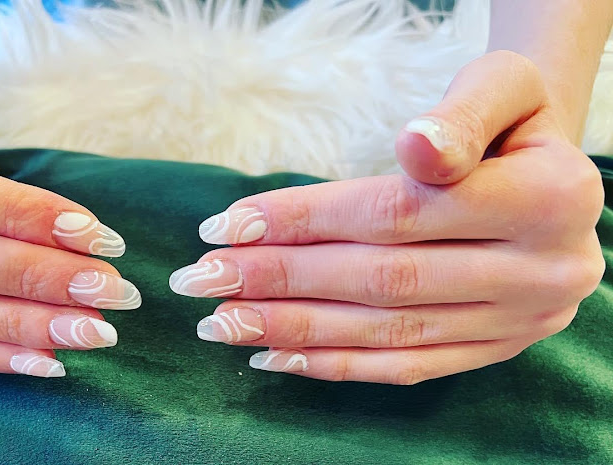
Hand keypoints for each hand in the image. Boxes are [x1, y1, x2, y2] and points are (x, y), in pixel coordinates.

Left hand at [171, 51, 604, 383]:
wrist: (558, 179)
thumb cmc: (514, 123)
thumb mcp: (506, 90)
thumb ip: (462, 117)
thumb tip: (418, 148)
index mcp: (547, 199)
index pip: (397, 214)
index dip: (305, 220)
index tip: (227, 224)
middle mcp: (540, 272)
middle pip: (382, 280)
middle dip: (280, 280)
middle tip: (202, 278)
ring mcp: (518, 322)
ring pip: (387, 332)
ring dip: (294, 330)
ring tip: (220, 323)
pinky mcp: (495, 349)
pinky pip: (408, 366)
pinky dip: (337, 366)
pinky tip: (275, 358)